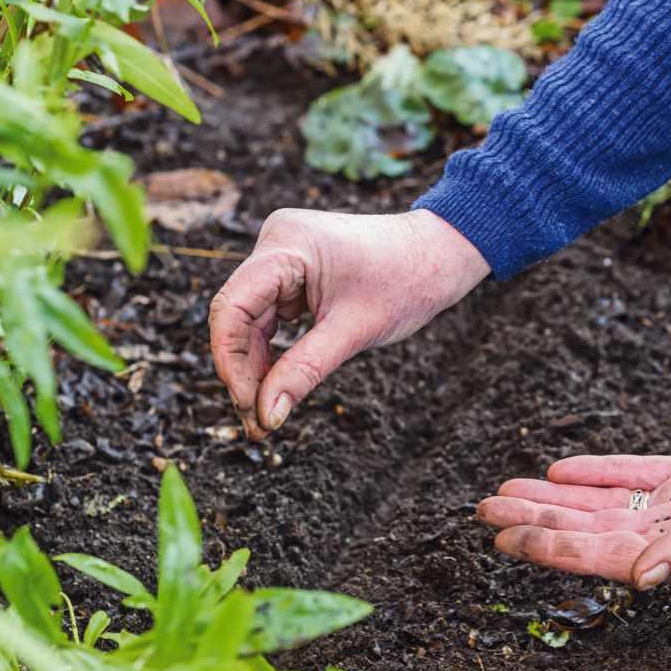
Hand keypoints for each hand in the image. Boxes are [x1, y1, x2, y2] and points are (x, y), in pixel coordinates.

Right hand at [209, 209, 490, 439]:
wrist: (439, 255)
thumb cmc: (407, 280)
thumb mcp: (354, 331)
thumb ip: (305, 371)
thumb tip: (267, 416)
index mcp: (286, 245)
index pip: (233, 306)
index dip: (230, 360)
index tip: (246, 405)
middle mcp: (275, 244)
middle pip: (238, 317)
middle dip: (244, 373)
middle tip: (256, 425)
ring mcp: (282, 259)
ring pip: (251, 323)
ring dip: (256, 371)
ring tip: (264, 420)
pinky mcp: (291, 275)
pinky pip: (270, 320)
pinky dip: (273, 356)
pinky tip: (275, 391)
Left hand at [478, 444, 670, 587]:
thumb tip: (640, 578)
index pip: (593, 554)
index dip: (545, 545)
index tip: (501, 536)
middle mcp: (663, 535)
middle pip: (582, 527)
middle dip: (531, 519)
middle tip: (480, 509)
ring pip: (596, 501)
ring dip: (550, 495)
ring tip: (503, 489)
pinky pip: (630, 472)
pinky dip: (595, 470)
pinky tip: (560, 468)